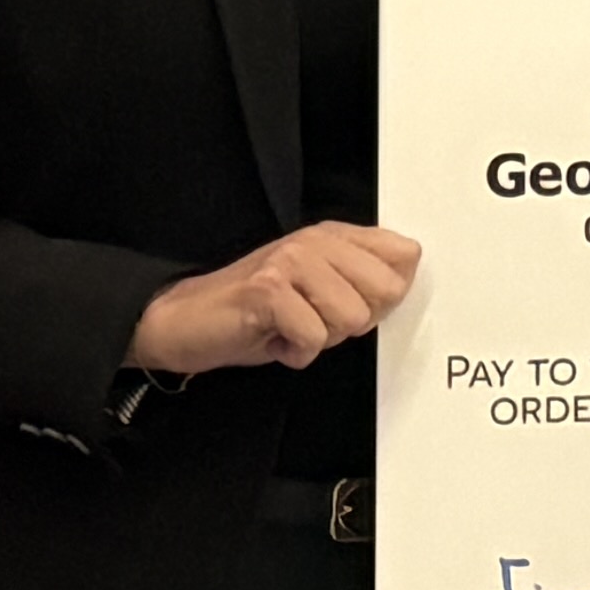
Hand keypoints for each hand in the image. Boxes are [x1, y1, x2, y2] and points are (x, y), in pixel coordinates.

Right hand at [130, 220, 423, 374]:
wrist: (185, 321)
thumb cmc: (256, 313)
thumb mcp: (317, 290)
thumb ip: (360, 281)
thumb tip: (404, 283)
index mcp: (334, 236)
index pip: (404, 255)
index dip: (384, 295)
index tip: (347, 303)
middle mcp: (315, 241)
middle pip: (387, 290)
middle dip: (355, 320)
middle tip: (314, 319)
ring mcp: (291, 262)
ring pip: (352, 317)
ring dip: (322, 338)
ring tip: (289, 327)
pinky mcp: (269, 290)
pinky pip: (314, 337)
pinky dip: (295, 353)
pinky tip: (273, 339)